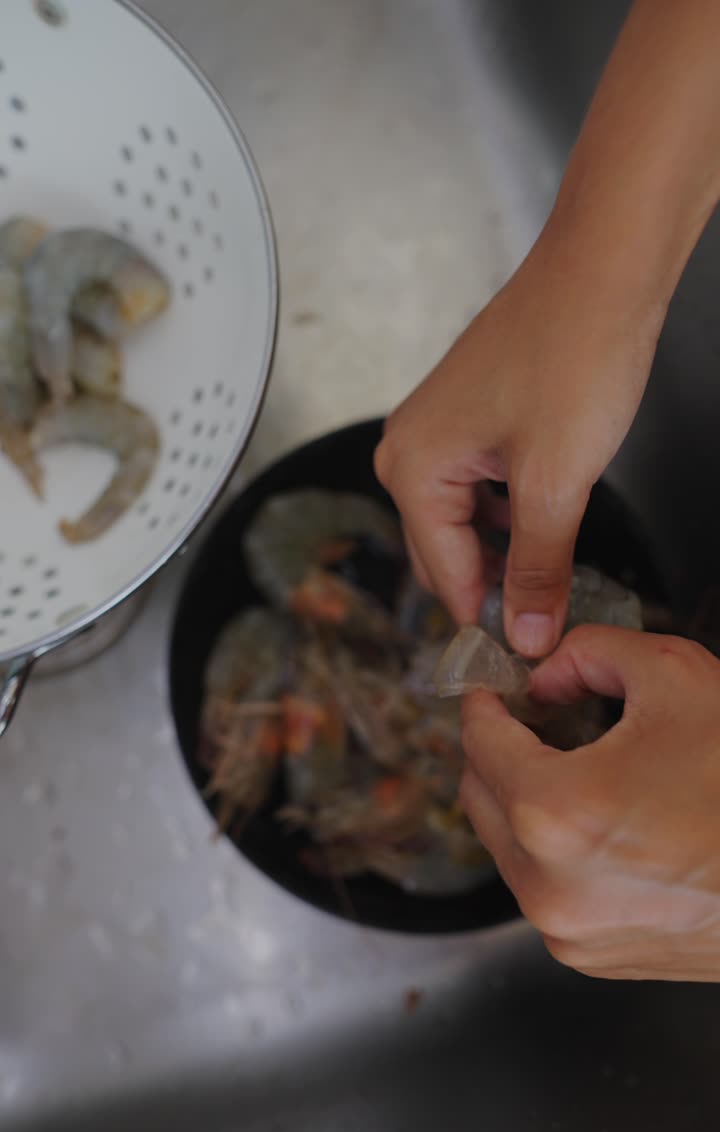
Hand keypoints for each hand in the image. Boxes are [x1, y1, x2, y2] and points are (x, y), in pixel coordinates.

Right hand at [375, 232, 662, 656]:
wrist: (606, 268)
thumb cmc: (575, 352)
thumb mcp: (557, 483)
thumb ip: (537, 570)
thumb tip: (525, 636)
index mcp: (412, 468)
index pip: (446, 577)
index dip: (491, 623)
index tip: (529, 657)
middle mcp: (409, 449)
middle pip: (446, 555)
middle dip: (495, 591)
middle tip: (547, 623)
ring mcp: (438, 429)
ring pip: (466, 525)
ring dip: (508, 554)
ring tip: (555, 577)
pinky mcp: (470, 416)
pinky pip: (480, 491)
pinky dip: (512, 516)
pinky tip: (550, 522)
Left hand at [460, 626, 719, 980]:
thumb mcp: (678, 678)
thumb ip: (593, 653)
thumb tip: (549, 673)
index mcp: (557, 813)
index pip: (480, 742)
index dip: (485, 704)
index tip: (495, 688)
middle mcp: (548, 885)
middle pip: (480, 797)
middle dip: (500, 752)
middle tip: (538, 722)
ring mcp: (567, 930)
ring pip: (508, 846)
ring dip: (526, 803)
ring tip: (584, 771)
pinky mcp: (590, 956)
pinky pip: (545, 888)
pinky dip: (556, 853)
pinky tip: (608, 824)